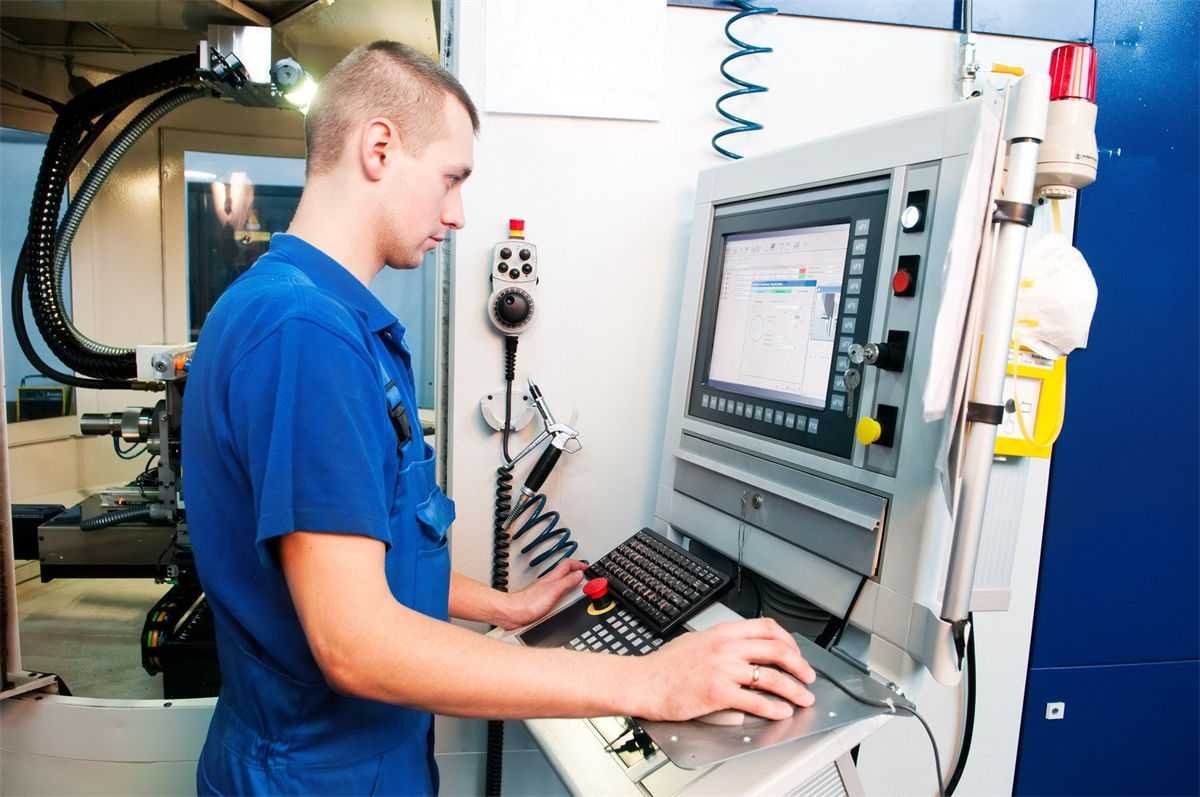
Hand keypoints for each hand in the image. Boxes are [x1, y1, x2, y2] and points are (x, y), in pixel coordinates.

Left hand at [497, 559, 587, 629]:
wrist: (513, 614)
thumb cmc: (528, 603)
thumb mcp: (553, 591)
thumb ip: (567, 582)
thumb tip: (579, 575)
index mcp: (552, 578)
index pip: (567, 564)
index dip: (578, 564)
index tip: (588, 567)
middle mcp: (548, 583)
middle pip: (564, 572)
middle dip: (575, 571)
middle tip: (585, 574)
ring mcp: (544, 592)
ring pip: (560, 582)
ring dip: (569, 581)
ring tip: (578, 583)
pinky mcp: (541, 602)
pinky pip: (555, 594)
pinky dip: (563, 593)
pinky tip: (564, 599)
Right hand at [630, 618, 815, 720]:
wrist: (643, 681)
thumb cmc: (663, 665)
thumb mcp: (696, 641)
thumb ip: (720, 644)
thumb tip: (739, 651)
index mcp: (722, 632)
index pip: (766, 628)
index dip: (788, 640)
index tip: (795, 652)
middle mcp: (726, 647)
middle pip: (776, 650)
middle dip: (799, 664)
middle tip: (808, 675)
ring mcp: (723, 669)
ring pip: (772, 676)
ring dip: (794, 689)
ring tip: (803, 697)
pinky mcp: (718, 692)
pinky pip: (755, 700)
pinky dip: (773, 707)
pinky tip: (781, 711)